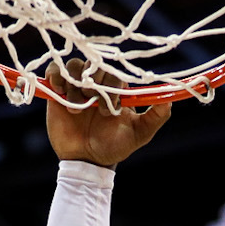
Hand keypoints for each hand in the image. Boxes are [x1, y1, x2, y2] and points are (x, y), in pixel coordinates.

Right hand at [44, 61, 173, 167]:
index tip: (111, 108)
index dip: (112, 85)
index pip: (115, 72)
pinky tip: (60, 92)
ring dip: (75, 84)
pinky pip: (54, 71)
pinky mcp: (57, 91)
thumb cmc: (114, 147)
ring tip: (76, 106)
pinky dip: (56, 76)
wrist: (86, 161)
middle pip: (93, 64)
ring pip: (74, 67)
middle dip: (94, 82)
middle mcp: (97, 84)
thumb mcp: (140, 133)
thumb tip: (170, 99)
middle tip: (92, 102)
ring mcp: (76, 86)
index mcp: (116, 89)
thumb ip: (156, 116)